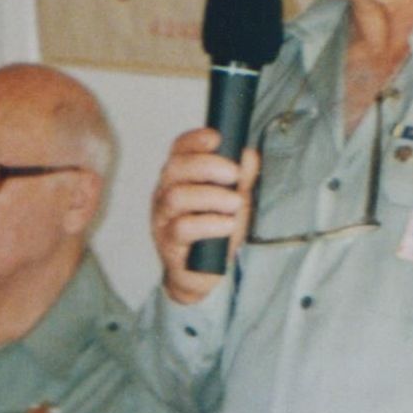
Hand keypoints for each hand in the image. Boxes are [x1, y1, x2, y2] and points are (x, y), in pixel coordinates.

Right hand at [149, 127, 260, 304]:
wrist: (202, 274)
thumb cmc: (214, 233)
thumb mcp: (233, 201)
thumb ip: (241, 179)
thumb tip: (249, 155)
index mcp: (180, 178)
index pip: (179, 150)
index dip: (195, 140)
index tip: (216, 138)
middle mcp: (165, 194)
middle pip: (175, 168)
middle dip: (207, 165)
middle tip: (234, 174)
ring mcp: (163, 219)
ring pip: (176, 197)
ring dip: (211, 196)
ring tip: (235, 203)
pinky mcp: (169, 244)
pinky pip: (182, 228)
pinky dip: (209, 223)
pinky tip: (228, 224)